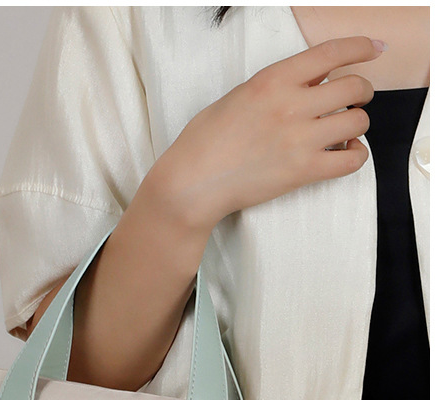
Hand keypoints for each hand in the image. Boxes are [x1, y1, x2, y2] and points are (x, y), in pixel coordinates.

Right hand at [146, 36, 382, 230]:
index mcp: (273, 80)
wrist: (191, 184)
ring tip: (344, 131)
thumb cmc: (205, 142)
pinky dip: (356, 155)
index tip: (375, 49)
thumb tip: (309, 82)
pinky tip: (344, 153)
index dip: (361, 47)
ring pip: (358, 121)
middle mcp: (291, 105)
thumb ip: (276, 87)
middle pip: (354, 87)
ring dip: (358, 124)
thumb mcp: (238, 96)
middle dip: (362, 91)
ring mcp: (299, 140)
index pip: (332, 53)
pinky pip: (352, 160)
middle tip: (355, 100)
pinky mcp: (302, 172)